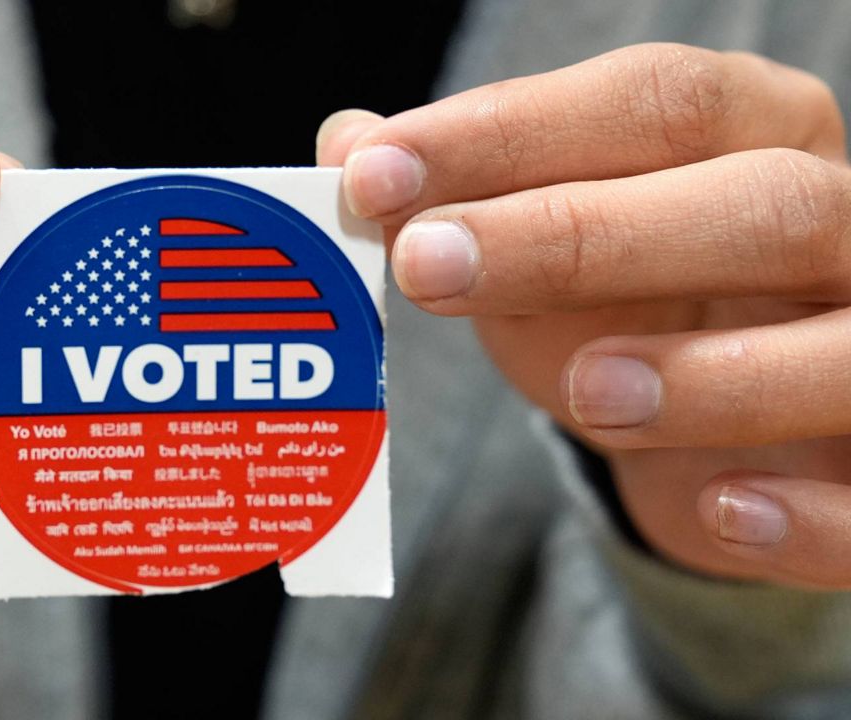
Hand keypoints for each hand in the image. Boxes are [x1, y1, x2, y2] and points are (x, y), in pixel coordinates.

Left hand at [317, 44, 850, 588]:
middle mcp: (848, 223)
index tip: (374, 173)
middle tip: (429, 266)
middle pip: (757, 204)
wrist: (735, 428)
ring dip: (713, 372)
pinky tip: (720, 510)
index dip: (511, 133)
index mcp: (759, 134)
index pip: (654, 104)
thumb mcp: (540, 250)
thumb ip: (456, 198)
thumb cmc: (637, 312)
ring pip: (848, 345)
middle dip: (582, 234)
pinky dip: (807, 515)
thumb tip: (344, 142)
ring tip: (586, 392)